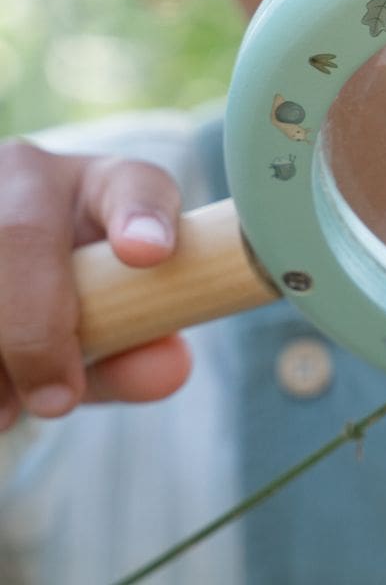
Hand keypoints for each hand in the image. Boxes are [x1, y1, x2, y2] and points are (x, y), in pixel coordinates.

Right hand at [0, 140, 191, 430]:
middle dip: (36, 325)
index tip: (148, 253)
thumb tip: (170, 369)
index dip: (141, 217)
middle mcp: (29, 174)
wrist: (11, 275)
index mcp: (104, 186)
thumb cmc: (76, 296)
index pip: (134, 186)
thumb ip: (142, 344)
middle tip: (58, 400)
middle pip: (20, 233)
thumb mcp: (112, 317)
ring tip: (5, 411)